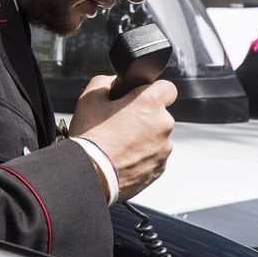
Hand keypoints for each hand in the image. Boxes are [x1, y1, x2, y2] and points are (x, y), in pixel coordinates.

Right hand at [69, 74, 175, 200]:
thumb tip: (115, 83)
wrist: (89, 174)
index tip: (139, 98)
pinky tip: (121, 159)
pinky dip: (141, 157)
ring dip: (143, 139)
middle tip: (119, 125)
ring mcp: (164, 149)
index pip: (167, 87)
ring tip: (118, 146)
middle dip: (143, 117)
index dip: (152, 91)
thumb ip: (106, 82)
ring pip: (156, 138)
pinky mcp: (159, 169)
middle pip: (159, 115)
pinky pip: (153, 157)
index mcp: (150, 103)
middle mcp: (163, 125)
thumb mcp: (90, 98)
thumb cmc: (90, 136)